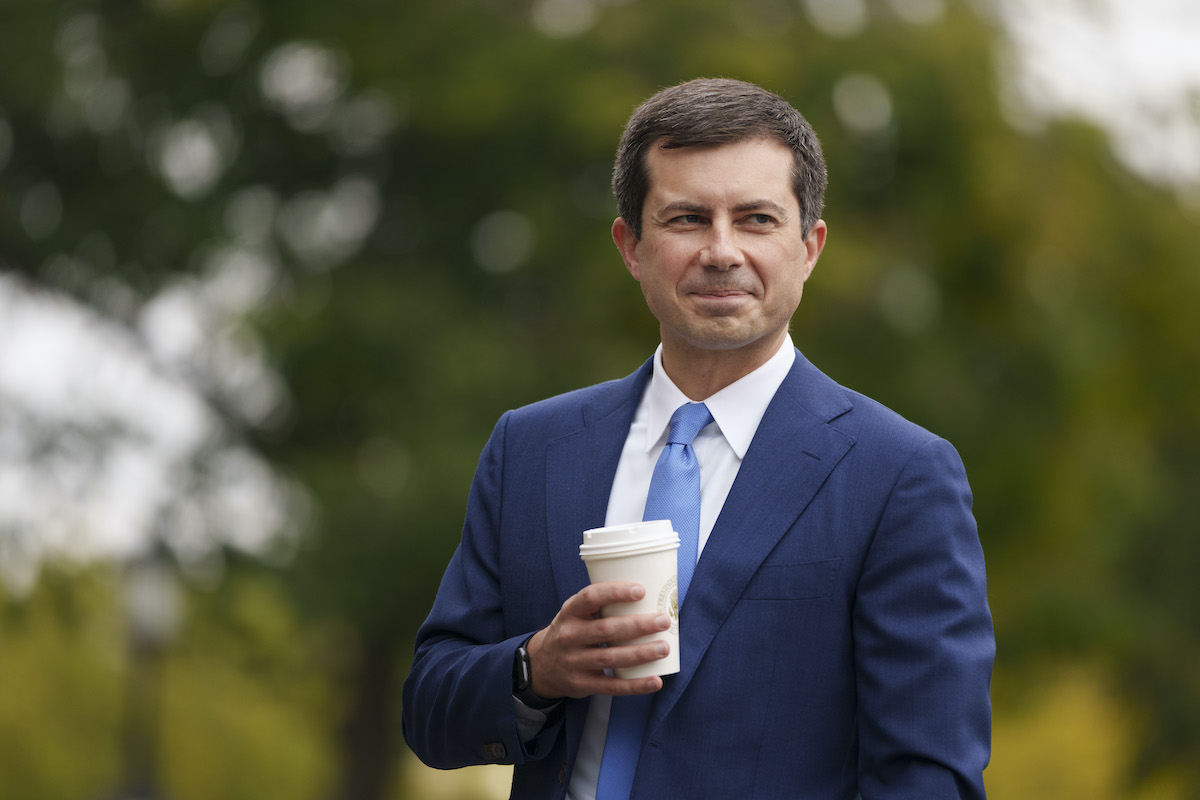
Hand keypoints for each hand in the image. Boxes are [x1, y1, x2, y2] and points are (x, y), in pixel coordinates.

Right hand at [525, 581, 671, 699]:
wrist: (542, 665)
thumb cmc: (571, 632)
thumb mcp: (575, 613)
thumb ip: (601, 606)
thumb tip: (649, 596)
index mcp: (570, 612)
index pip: (590, 597)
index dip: (615, 592)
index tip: (640, 590)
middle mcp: (569, 636)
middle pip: (606, 630)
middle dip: (637, 625)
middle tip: (663, 621)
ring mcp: (574, 662)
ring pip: (610, 658)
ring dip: (640, 653)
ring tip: (663, 648)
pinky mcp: (582, 684)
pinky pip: (611, 686)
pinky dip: (635, 685)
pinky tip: (655, 681)